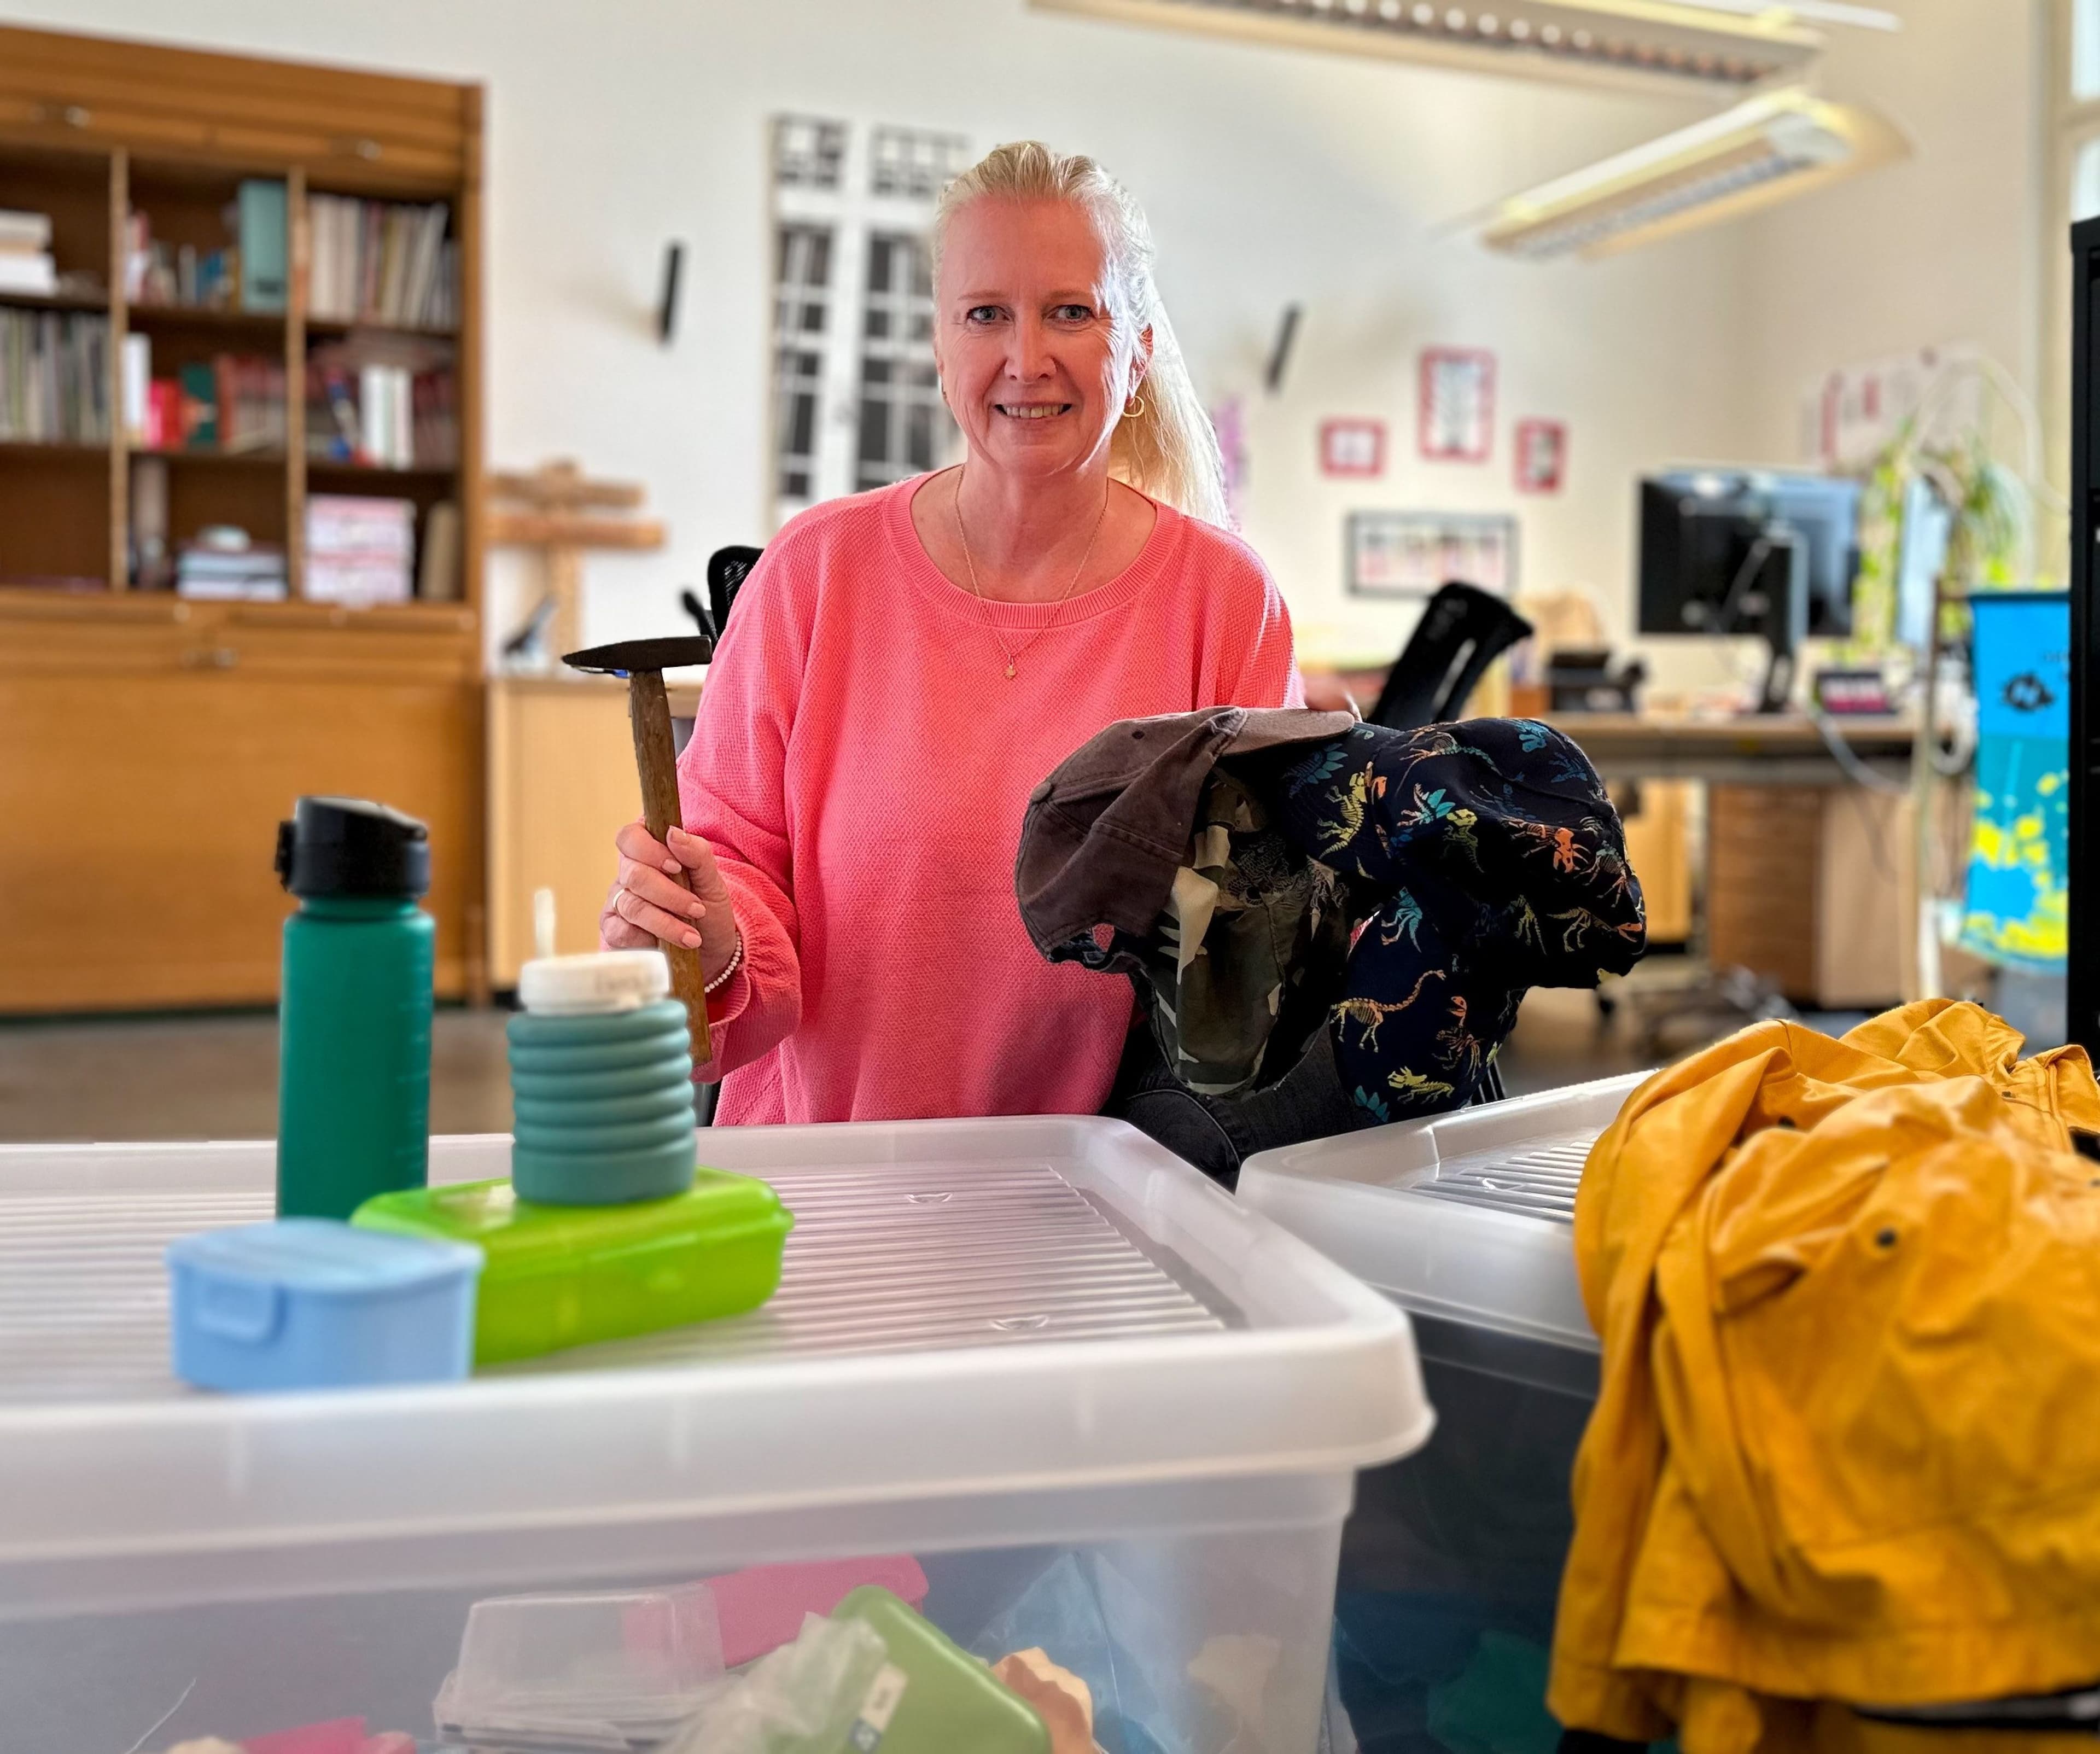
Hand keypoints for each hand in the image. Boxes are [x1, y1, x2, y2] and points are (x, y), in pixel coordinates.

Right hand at [601, 822, 741, 983]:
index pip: (631, 837)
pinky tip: (667, 947)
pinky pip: (621, 932)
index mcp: (649, 851)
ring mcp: (619, 901)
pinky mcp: (615, 930)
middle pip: (634, 875)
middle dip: (669, 895)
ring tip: (692, 936)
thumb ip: (697, 853)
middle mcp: (629, 873)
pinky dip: (649, 939)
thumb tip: (674, 834)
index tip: (676, 867)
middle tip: (697, 909)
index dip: (650, 850)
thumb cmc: (708, 909)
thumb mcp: (712, 881)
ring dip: (666, 922)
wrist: (712, 949)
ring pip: (632, 906)